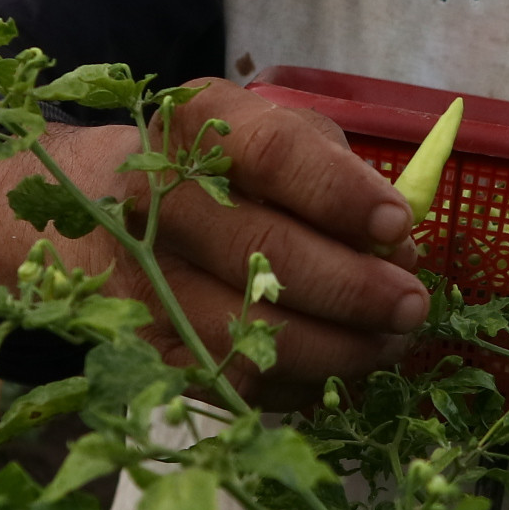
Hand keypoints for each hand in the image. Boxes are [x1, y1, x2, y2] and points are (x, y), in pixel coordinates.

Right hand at [0, 79, 427, 406]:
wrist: (98, 218)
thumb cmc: (221, 174)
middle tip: (411, 305)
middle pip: (261, 251)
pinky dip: (298, 382)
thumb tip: (396, 246)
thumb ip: (337, 174)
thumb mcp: (272, 136)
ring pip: (247, 331)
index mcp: (196, 127)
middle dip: (352, 287)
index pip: (272, 154)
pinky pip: (233, 380)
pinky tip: (334, 367)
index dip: (341, 193)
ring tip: (388, 343)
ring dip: (336, 348)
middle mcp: (154, 198)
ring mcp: (141, 279)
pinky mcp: (142, 349)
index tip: (398, 225)